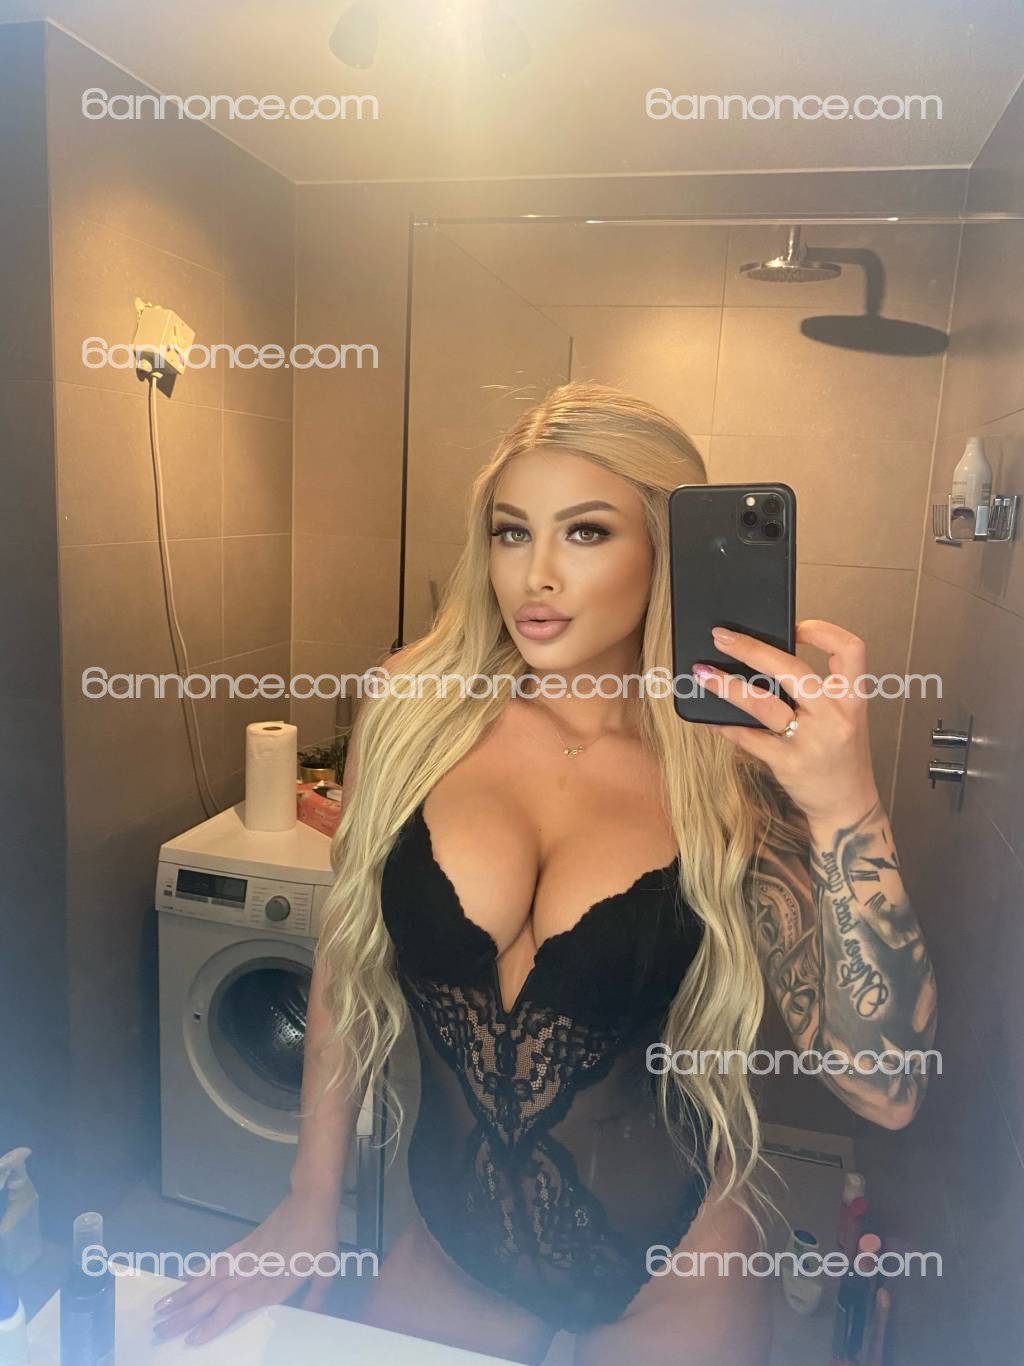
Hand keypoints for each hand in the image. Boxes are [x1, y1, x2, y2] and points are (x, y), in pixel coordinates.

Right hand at [150, 1188, 339, 1346]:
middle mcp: (250, 1272)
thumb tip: (312, 1313)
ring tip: (159, 1308)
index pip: (234, 1307)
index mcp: (270, 1284)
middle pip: (212, 1297)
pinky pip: (217, 1260)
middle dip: (185, 1316)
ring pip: (208, 1279)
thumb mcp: (326, 1270)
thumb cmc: (320, 1237)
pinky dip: (199, 1271)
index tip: (190, 1340)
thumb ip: (315, 1294)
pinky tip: (184, 1278)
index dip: (211, 1323)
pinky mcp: (243, 1243)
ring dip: (183, 1294)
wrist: (311, 1199)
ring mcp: (244, 1256)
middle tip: (159, 1331)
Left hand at [692, 618, 880, 824]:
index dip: (823, 630)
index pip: (850, 650)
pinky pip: (748, 737)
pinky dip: (723, 725)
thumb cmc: (840, 754)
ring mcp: (811, 741)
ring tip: (702, 672)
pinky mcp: (788, 763)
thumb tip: (763, 658)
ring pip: (763, 703)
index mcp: (852, 698)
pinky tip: (707, 718)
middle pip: (793, 669)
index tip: (795, 625)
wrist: (847, 805)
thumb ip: (817, 690)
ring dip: (727, 685)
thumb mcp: (842, 717)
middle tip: (722, 637)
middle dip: (752, 649)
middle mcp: (835, 716)